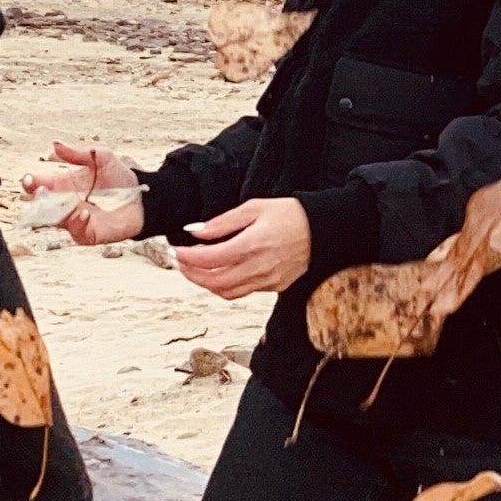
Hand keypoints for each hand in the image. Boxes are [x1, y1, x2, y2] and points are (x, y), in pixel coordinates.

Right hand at [25, 138, 147, 245]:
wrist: (145, 197)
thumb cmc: (121, 177)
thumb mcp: (102, 157)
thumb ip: (79, 153)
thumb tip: (55, 144)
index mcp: (64, 184)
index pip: (39, 185)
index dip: (30, 183)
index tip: (29, 180)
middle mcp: (65, 203)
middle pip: (41, 205)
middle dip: (36, 200)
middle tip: (39, 192)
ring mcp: (74, 220)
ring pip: (55, 220)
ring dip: (54, 213)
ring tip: (61, 202)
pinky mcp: (88, 234)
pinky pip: (76, 231)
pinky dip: (77, 222)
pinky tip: (84, 212)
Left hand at [175, 196, 313, 299]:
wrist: (322, 230)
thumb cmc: (290, 214)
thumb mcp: (254, 207)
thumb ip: (222, 222)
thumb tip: (195, 231)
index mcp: (253, 244)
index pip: (211, 258)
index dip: (189, 257)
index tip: (178, 251)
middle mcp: (260, 266)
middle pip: (214, 281)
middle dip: (192, 274)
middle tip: (181, 262)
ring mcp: (268, 280)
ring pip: (226, 292)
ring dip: (205, 284)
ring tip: (195, 270)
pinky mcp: (274, 287)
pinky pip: (242, 292)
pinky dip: (224, 287)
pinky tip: (219, 274)